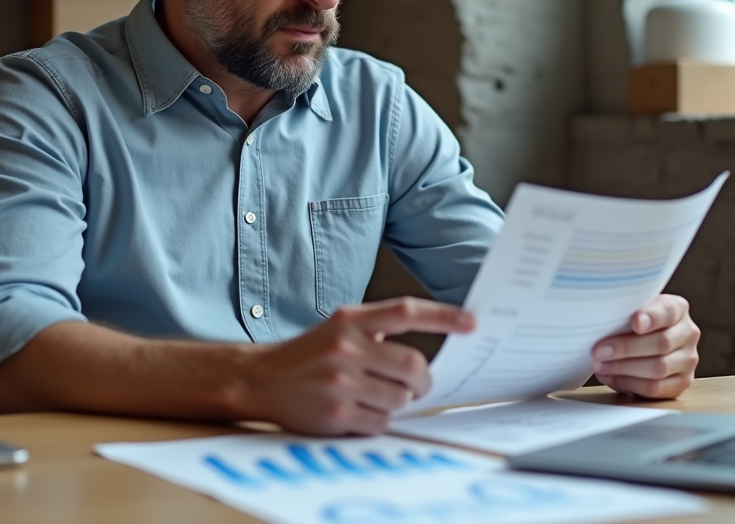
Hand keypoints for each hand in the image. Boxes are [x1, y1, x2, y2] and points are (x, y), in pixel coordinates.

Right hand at [236, 297, 475, 434]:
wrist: (262, 379)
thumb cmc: (310, 354)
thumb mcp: (340, 328)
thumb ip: (379, 332)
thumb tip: (426, 354)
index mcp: (351, 320)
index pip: (406, 311)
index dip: (444, 316)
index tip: (472, 322)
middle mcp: (346, 346)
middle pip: (413, 364)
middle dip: (422, 380)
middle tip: (416, 384)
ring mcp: (340, 381)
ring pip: (401, 397)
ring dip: (399, 401)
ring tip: (377, 395)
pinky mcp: (336, 413)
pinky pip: (382, 422)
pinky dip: (380, 419)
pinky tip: (361, 411)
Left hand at [591, 294, 699, 398]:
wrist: (645, 341)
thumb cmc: (634, 323)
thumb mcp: (632, 308)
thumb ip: (626, 310)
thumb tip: (603, 317)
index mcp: (678, 308)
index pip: (668, 311)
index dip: (652, 317)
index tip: (635, 322)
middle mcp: (688, 333)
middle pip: (663, 343)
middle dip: (626, 348)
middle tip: (600, 350)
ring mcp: (688, 360)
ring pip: (659, 368)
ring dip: (624, 368)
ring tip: (600, 365)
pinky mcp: (681, 383)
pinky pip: (655, 388)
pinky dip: (628, 383)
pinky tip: (611, 376)